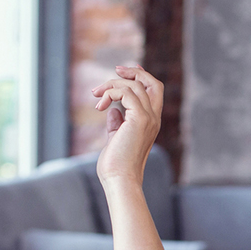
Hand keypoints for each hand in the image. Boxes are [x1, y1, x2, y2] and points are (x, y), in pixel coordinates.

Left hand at [92, 65, 162, 185]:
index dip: (141, 76)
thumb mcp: (115, 139)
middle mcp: (154, 118)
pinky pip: (126, 92)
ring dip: (112, 85)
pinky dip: (111, 93)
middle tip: (115, 70)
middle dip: (133, 72)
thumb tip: (112, 110)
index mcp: (151, 123)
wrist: (119, 179)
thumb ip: (116, 124)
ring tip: (96, 95)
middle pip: (151, 83)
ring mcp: (149, 118)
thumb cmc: (116, 165)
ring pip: (134, 85)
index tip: (123, 71)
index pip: (153, 91)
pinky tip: (100, 105)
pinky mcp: (140, 119)